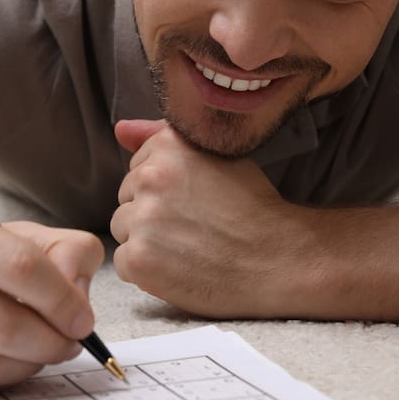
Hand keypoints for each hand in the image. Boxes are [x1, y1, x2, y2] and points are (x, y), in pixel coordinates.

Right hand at [0, 209, 102, 397]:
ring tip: (37, 353)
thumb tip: (80, 294)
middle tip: (68, 344)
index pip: (20, 266)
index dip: (63, 300)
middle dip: (51, 342)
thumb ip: (59, 251)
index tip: (82, 319)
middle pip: (5, 324)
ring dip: (27, 366)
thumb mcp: (3, 238)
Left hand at [110, 119, 321, 317]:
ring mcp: (142, 219)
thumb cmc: (251, 208)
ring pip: (123, 229)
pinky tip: (179, 268)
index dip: (166, 189)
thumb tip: (119, 129)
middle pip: (127, 198)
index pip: (138, 167)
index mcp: (167, 145)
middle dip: (152, 213)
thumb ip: (161, 138)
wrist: (278, 260)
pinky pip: (123, 262)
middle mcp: (150, 177)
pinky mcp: (138, 259)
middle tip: (194, 227)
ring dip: (146, 241)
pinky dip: (146, 270)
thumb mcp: (216, 157)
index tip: (195, 201)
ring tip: (187, 247)